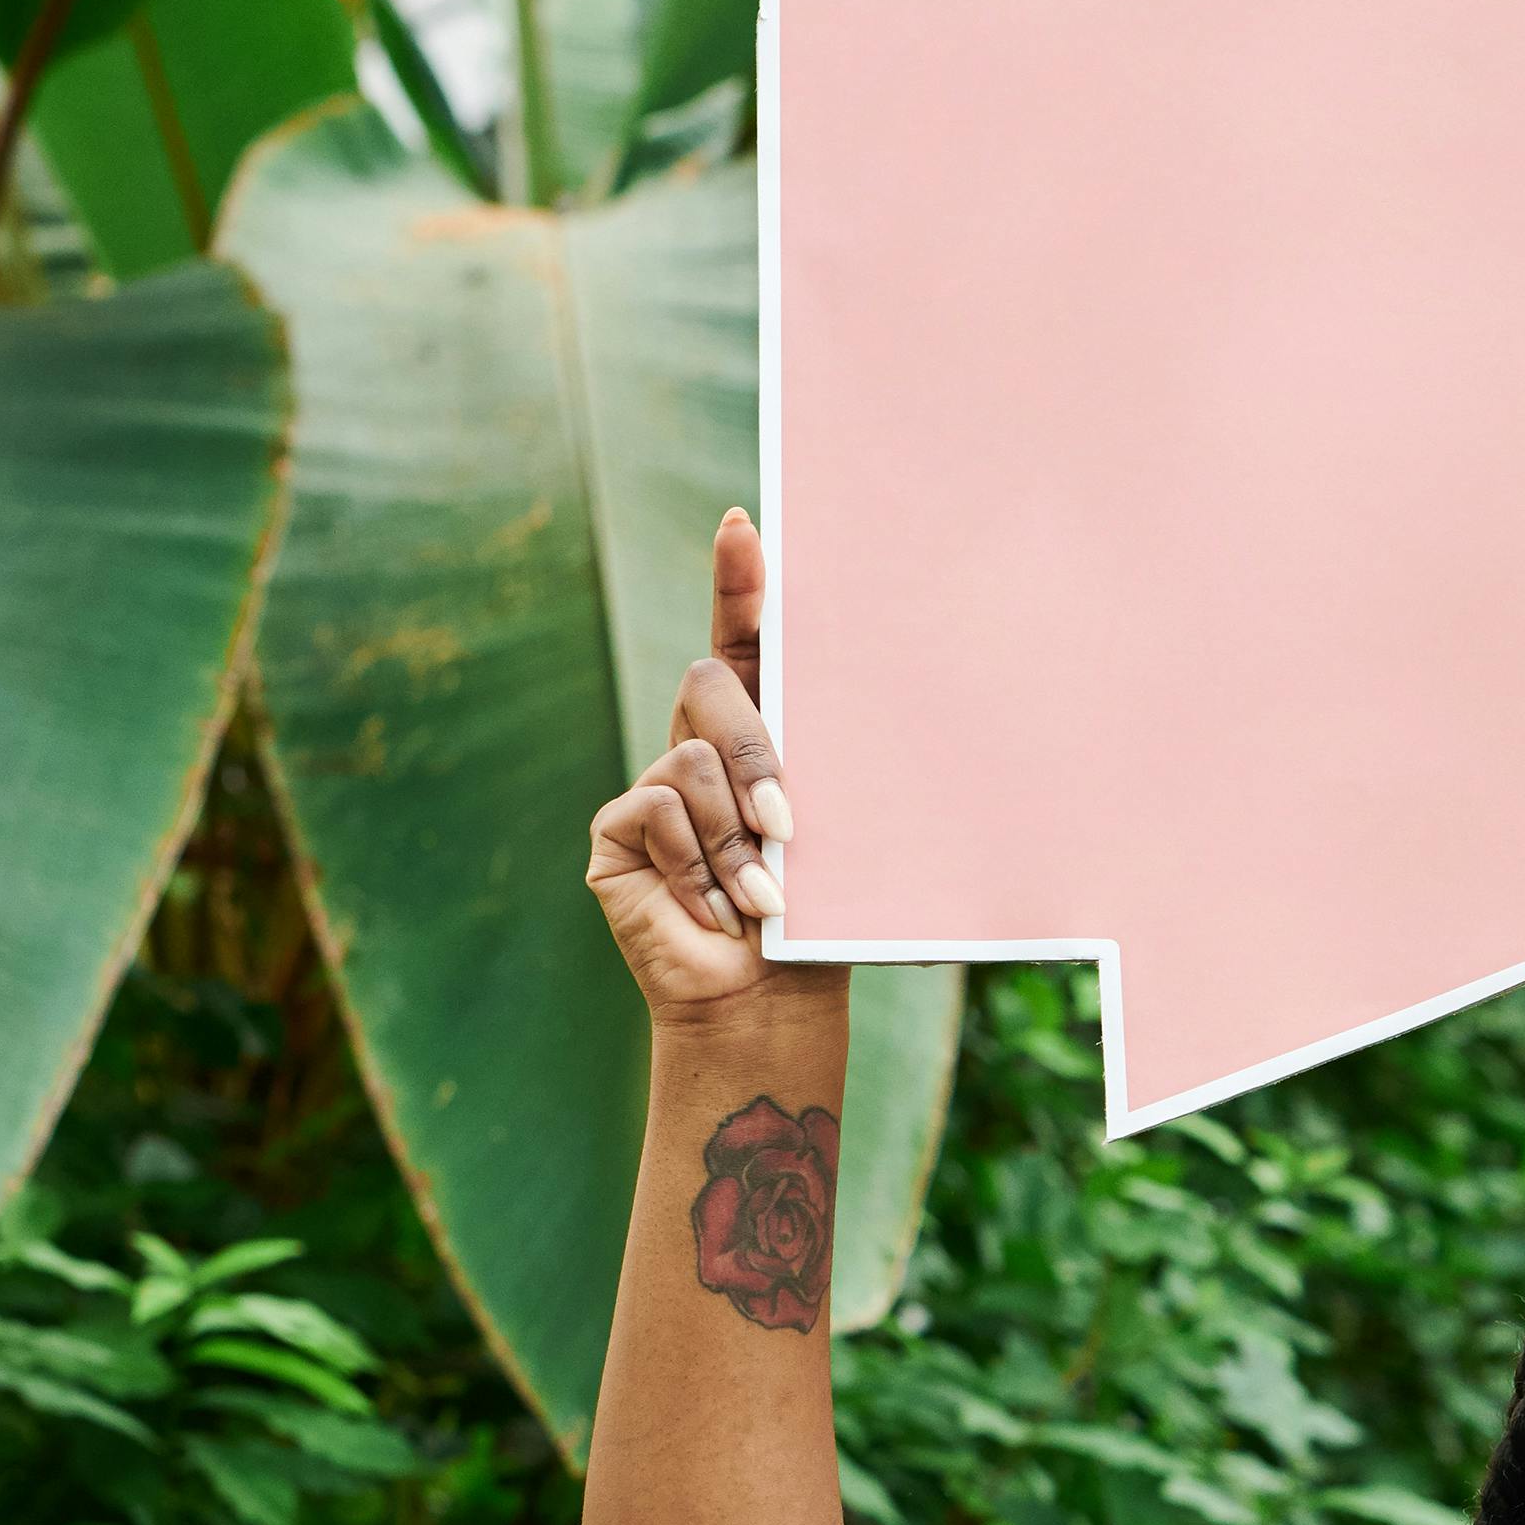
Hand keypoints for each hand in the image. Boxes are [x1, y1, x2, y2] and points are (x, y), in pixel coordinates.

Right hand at [586, 513, 795, 1026]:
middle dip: (756, 756)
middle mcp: (701, 750)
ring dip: (735, 842)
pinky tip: (715, 911)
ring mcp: (654, 787)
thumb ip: (838, 782)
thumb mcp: (839, 841)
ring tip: (760, 900)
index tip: (747, 524)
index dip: (742, 582)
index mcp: (765, 739)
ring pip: (691, 763)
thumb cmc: (816, 925)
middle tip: (789, 830)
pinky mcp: (616, 829)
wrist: (766, 1000)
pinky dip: (697, 866)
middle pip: (711, 689)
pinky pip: (656, 810)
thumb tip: (908, 721)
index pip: (748, 643)